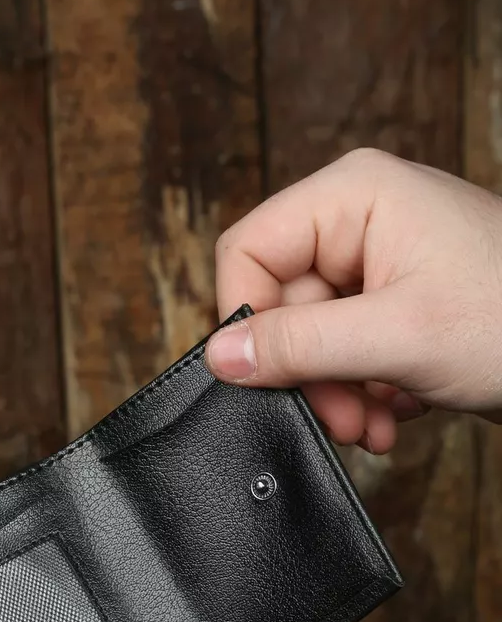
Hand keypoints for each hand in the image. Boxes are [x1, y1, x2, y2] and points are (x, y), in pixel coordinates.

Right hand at [205, 147, 501, 452]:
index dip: (248, 320)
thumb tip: (222, 356)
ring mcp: (382, 265)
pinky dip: (364, 393)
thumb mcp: (395, 338)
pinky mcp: (399, 306)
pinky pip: (348, 352)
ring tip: (376, 426)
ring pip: (314, 338)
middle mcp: (360, 222)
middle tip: (342, 419)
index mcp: (354, 196)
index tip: (264, 378)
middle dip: (310, 374)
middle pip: (284, 304)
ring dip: (338, 395)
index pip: (250, 250)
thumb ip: (300, 345)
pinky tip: (395, 416)